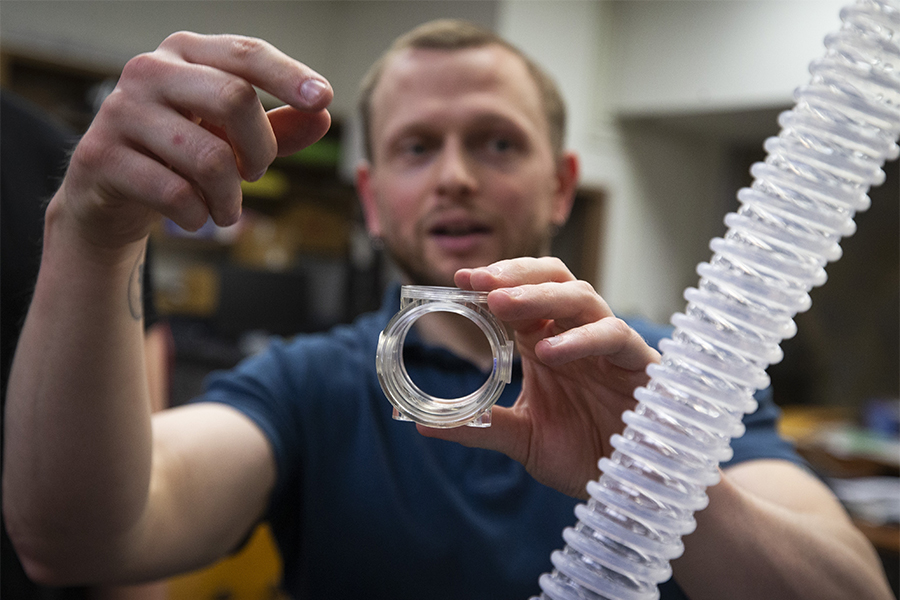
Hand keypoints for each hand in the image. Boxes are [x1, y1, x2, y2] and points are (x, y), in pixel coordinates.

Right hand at [54, 32, 332, 248]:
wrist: (110, 190)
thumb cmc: (182, 153)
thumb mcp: (233, 137)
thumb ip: (278, 128)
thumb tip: (322, 117)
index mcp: (186, 53)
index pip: (246, 54)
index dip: (288, 75)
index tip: (323, 99)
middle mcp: (150, 70)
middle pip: (234, 99)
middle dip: (260, 150)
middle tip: (255, 174)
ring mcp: (120, 111)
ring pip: (210, 158)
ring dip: (230, 198)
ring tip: (226, 209)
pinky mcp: (101, 156)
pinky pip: (175, 194)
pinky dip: (197, 215)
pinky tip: (193, 216)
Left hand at [418, 257, 659, 498]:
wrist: (628, 487)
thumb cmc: (582, 454)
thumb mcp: (522, 439)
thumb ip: (479, 427)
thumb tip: (422, 425)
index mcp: (547, 343)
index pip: (521, 296)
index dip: (494, 283)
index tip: (458, 280)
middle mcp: (577, 336)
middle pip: (553, 279)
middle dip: (515, 275)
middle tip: (477, 281)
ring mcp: (609, 346)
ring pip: (582, 297)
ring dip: (541, 296)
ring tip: (502, 304)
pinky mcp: (640, 363)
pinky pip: (615, 336)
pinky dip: (582, 338)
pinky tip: (548, 351)